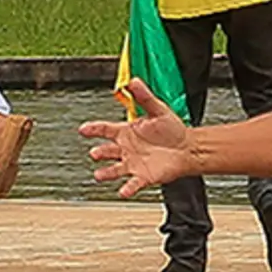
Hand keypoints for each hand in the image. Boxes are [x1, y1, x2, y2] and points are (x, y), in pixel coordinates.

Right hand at [79, 78, 197, 196]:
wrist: (187, 147)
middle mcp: (127, 148)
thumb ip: (144, 96)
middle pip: (108, 151)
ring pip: (115, 170)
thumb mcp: (157, 109)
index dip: (94, 129)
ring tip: (99, 175)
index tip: (83, 129)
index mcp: (127, 132)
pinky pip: (133, 184)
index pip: (106, 129)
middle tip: (94, 153)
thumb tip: (133, 81)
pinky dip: (127, 188)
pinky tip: (122, 190)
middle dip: (100, 152)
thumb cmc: (172, 129)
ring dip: (106, 173)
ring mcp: (134, 163)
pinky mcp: (143, 176)